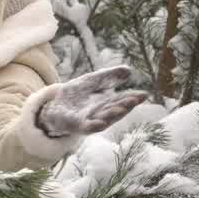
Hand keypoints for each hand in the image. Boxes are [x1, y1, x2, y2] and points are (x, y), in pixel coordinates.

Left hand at [34, 65, 149, 138]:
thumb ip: (108, 76)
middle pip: (115, 110)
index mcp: (106, 103)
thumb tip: (129, 70)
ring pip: (103, 119)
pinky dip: (94, 126)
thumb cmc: (76, 96)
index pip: (121, 100)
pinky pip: (86, 127)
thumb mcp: (92, 81)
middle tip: (136, 99)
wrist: (53, 107)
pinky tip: (101, 123)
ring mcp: (89, 120)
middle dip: (126, 106)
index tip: (144, 94)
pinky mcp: (76, 125)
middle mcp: (100, 114)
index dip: (133, 98)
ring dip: (113, 115)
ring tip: (122, 109)